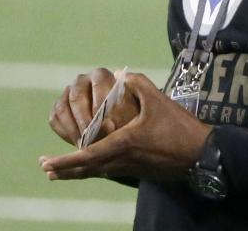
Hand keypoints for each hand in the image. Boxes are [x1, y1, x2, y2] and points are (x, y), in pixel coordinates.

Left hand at [40, 72, 211, 180]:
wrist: (202, 155)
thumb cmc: (179, 127)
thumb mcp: (158, 99)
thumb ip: (135, 83)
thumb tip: (117, 73)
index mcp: (124, 142)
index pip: (88, 155)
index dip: (66, 161)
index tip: (48, 163)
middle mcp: (123, 160)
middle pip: (87, 170)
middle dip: (64, 170)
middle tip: (45, 168)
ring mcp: (130, 168)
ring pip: (96, 173)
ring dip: (76, 172)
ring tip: (57, 171)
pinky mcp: (137, 171)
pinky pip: (108, 172)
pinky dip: (92, 170)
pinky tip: (87, 166)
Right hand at [48, 67, 121, 146]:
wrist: (118, 130)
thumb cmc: (128, 120)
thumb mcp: (129, 117)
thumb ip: (120, 118)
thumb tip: (107, 125)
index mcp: (101, 75)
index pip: (98, 83)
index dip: (102, 104)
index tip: (109, 125)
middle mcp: (82, 81)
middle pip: (77, 96)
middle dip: (85, 120)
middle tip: (93, 139)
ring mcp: (67, 94)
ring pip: (62, 108)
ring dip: (73, 130)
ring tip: (85, 147)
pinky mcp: (58, 109)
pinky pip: (55, 119)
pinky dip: (66, 133)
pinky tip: (78, 144)